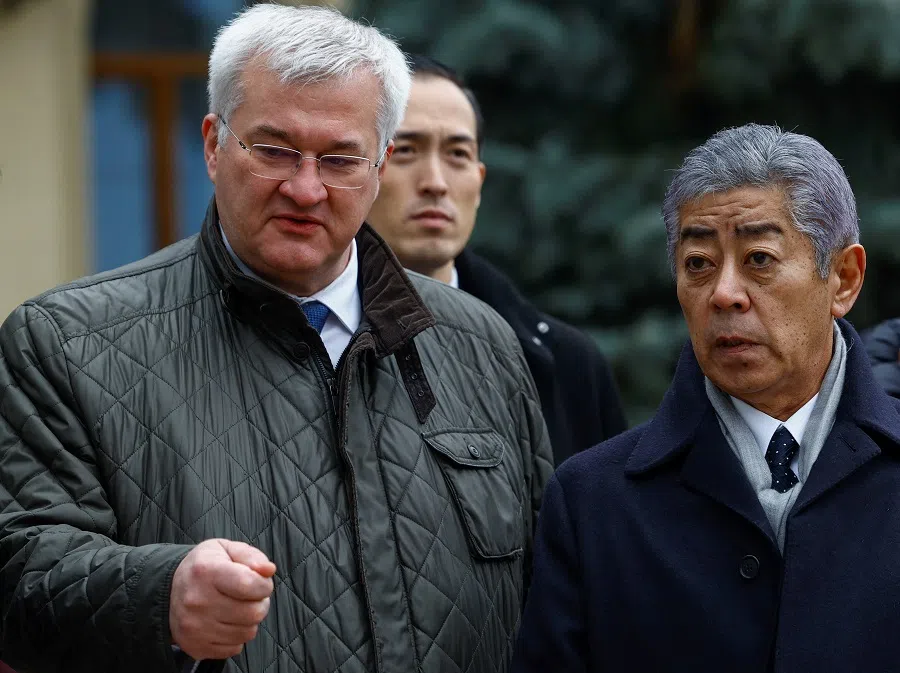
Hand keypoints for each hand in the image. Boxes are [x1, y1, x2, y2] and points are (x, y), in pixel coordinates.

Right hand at [170, 539, 276, 659]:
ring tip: (237, 607)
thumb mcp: (225, 549)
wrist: (169, 590)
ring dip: (249, 620)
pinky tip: (226, 621)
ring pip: (247, 632)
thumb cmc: (205, 567)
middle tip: (250, 596)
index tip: (261, 581)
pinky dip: (237, 636)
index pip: (250, 584)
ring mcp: (195, 628)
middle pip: (253, 613)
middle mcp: (197, 601)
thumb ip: (251, 556)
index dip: (264, 584)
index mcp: (206, 572)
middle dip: (260, 603)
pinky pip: (235, 648)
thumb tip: (269, 570)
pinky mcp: (195, 647)